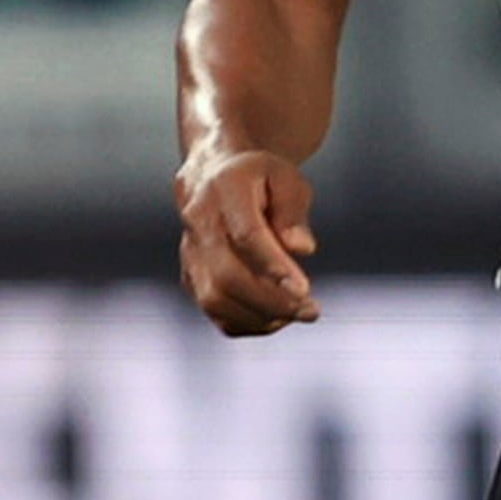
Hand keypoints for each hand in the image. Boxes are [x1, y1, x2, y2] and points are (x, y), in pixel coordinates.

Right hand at [177, 144, 321, 332]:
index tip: (304, 290)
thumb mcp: (287, 179)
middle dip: (271, 301)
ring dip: (260, 316)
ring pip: (215, 299)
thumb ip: (294, 211)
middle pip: (226, 275)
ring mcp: (190, 253)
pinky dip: (247, 323)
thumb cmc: (259, 178)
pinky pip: (214, 312)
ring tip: (297, 313)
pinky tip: (276, 317)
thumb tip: (301, 248)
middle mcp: (198, 222)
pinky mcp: (191, 276)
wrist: (215, 175)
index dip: (274, 267)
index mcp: (224, 190)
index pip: (246, 236)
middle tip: (310, 311)